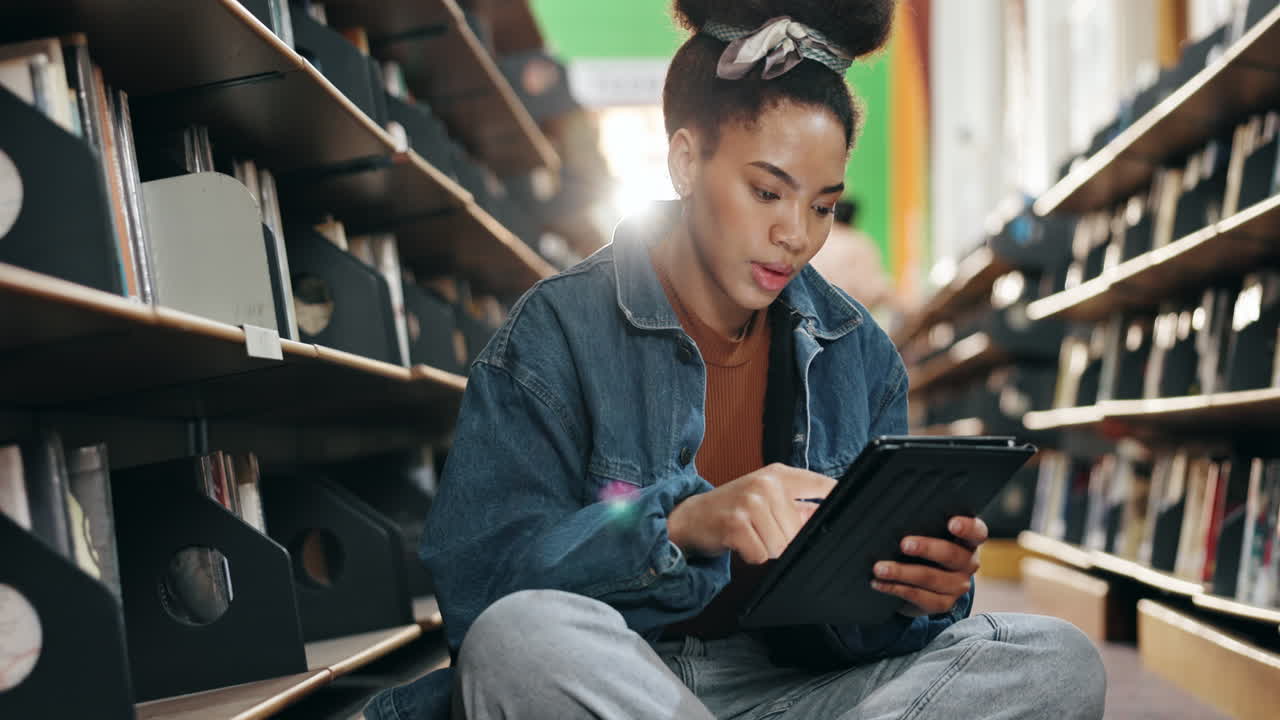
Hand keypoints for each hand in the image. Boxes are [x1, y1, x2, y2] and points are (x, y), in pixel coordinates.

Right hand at [667, 463, 833, 564]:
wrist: (690, 516)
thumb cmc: (732, 509)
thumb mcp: (766, 499)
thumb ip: (799, 507)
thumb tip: (834, 517)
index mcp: (778, 475)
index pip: (820, 484)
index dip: (837, 497)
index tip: (856, 507)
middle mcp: (766, 484)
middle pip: (798, 530)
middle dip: (783, 539)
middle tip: (762, 530)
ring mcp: (751, 502)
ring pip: (781, 546)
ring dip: (766, 549)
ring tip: (750, 535)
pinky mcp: (737, 523)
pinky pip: (761, 555)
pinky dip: (751, 556)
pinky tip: (740, 543)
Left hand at [871, 516, 987, 615]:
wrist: (925, 582)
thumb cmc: (925, 547)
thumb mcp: (928, 534)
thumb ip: (922, 524)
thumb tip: (894, 515)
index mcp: (968, 541)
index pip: (976, 532)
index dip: (967, 527)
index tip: (951, 523)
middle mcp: (968, 563)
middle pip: (951, 555)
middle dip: (926, 548)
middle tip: (903, 544)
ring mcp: (958, 586)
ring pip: (931, 579)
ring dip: (902, 572)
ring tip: (879, 568)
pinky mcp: (943, 603)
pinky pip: (921, 597)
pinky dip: (896, 589)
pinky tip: (879, 583)